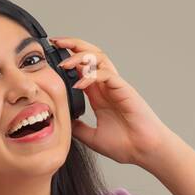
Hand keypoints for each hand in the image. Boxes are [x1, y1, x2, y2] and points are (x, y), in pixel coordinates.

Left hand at [48, 35, 172, 167]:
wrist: (144, 152)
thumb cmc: (125, 145)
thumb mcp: (92, 138)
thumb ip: (79, 129)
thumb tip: (64, 125)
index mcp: (99, 95)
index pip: (82, 68)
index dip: (67, 57)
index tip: (50, 55)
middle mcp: (107, 87)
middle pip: (90, 55)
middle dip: (72, 45)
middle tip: (55, 42)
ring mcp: (116, 86)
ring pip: (99, 58)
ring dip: (80, 56)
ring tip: (65, 63)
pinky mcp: (124, 90)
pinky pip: (106, 75)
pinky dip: (91, 76)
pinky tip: (79, 84)